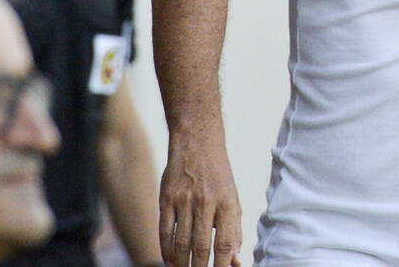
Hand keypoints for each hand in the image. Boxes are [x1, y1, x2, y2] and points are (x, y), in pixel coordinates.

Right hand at [158, 137, 242, 266]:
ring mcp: (184, 200)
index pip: (225, 243)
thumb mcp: (233, 199)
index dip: (222, 265)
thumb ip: (234, 231)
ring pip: (181, 242)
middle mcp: (206, 203)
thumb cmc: (218, 177)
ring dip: (182, 263)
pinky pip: (164, 231)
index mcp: (227, 204)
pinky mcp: (166, 198)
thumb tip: (234, 261)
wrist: (197, 143)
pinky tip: (170, 259)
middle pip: (201, 246)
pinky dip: (166, 249)